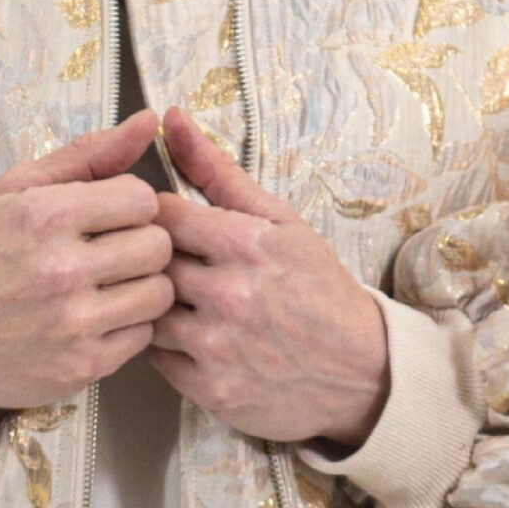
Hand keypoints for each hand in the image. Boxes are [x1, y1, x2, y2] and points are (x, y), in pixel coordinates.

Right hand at [0, 107, 174, 415]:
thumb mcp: (17, 189)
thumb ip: (88, 155)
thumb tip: (151, 121)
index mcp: (44, 216)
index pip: (142, 199)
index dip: (132, 205)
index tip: (110, 216)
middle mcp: (60, 270)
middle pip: (158, 246)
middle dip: (141, 244)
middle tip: (111, 251)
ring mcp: (72, 324)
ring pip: (159, 294)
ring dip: (140, 287)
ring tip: (107, 284)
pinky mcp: (80, 367)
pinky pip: (142, 337)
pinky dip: (126, 327)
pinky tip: (95, 317)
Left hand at [147, 104, 390, 450]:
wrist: (362, 372)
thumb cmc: (317, 289)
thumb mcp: (280, 221)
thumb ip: (218, 172)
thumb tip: (172, 119)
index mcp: (247, 243)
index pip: (161, 214)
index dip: (153, 218)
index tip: (162, 225)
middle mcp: (230, 293)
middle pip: (149, 262)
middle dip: (150, 260)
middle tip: (170, 265)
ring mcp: (219, 345)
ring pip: (146, 309)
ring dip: (153, 302)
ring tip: (179, 300)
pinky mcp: (211, 389)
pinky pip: (155, 358)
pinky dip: (164, 346)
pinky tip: (188, 335)